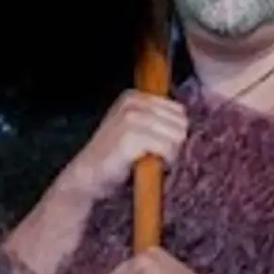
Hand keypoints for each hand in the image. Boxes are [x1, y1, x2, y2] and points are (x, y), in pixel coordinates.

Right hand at [60, 90, 189, 199]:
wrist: (88, 176)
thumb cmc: (115, 156)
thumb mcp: (134, 128)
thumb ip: (156, 119)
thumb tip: (186, 123)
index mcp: (134, 97)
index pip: (178, 110)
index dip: (174, 132)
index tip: (159, 145)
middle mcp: (133, 103)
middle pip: (180, 122)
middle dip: (174, 142)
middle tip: (157, 155)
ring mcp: (131, 118)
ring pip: (176, 135)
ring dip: (171, 154)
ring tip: (153, 160)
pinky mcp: (131, 136)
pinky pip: (167, 147)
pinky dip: (165, 160)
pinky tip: (150, 165)